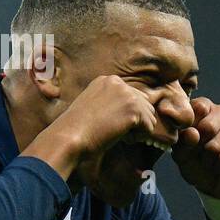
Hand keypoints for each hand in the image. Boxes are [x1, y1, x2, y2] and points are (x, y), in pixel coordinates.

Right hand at [24, 74, 169, 178]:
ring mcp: (128, 95)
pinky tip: (121, 138)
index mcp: (108, 80)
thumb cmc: (77, 128)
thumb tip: (133, 113)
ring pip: (149, 116)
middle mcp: (119, 83)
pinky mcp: (133, 110)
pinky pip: (149, 128)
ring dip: (137, 130)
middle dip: (134, 121)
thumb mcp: (92, 105)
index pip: (132, 95)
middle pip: (144, 104)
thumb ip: (111, 102)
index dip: (125, 114)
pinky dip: (138, 138)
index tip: (109, 123)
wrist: (70, 135)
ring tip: (118, 135)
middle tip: (115, 131)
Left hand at [171, 98, 219, 198]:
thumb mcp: (181, 153)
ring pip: (216, 146)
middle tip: (199, 154)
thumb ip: (182, 141)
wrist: (214, 184)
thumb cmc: (195, 163)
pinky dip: (219, 168)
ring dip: (208, 161)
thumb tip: (193, 133)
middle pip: (208, 128)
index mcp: (203, 106)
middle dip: (199, 149)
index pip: (197, 108)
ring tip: (210, 161)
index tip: (187, 141)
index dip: (188, 130)